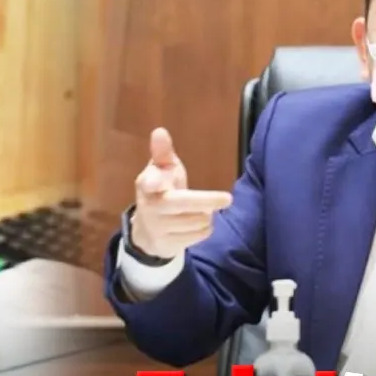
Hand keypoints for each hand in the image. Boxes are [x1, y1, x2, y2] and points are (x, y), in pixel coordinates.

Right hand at [131, 127, 232, 258]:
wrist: (147, 230)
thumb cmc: (160, 191)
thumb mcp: (160, 170)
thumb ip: (162, 152)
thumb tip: (160, 131)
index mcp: (146, 184)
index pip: (148, 181)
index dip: (152, 180)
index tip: (155, 181)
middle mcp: (150, 206)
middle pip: (183, 203)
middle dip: (206, 201)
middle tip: (228, 199)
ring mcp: (158, 227)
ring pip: (196, 220)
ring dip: (207, 214)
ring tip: (203, 210)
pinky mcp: (168, 244)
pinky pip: (198, 235)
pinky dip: (205, 228)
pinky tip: (199, 224)